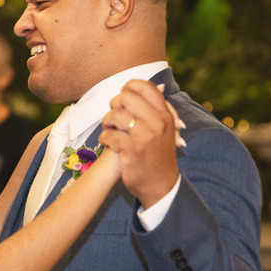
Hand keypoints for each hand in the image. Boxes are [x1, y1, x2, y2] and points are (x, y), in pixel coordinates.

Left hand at [99, 80, 183, 208]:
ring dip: (106, 122)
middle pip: (126, 98)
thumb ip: (159, 108)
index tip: (123, 96)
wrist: (160, 185)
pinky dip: (104, 138)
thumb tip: (159, 85)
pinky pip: (109, 135)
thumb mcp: (166, 129)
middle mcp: (157, 123)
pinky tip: (107, 143)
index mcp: (165, 115)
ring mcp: (144, 136)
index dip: (129, 87)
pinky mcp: (131, 150)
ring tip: (108, 130)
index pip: (146, 88)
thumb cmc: (158, 154)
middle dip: (114, 105)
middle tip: (113, 115)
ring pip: (115, 116)